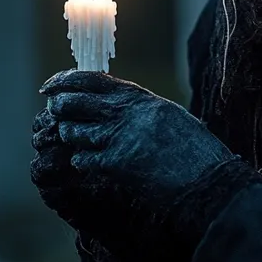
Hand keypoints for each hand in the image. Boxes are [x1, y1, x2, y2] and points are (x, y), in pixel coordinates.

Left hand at [31, 70, 261, 261]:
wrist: (210, 183)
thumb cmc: (197, 153)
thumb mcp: (170, 118)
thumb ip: (141, 110)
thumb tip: (115, 105)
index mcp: (142, 98)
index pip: (93, 79)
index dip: (66, 81)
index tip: (51, 86)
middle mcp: (128, 113)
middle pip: (75, 102)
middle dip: (59, 107)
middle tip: (53, 113)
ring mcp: (120, 138)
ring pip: (74, 132)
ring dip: (69, 136)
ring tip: (74, 139)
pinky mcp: (116, 165)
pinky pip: (83, 160)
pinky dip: (81, 162)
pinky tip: (87, 164)